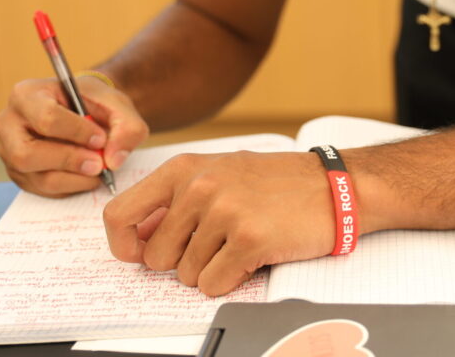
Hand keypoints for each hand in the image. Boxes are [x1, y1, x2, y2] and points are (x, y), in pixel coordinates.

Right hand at [0, 74, 149, 196]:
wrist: (85, 112)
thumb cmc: (95, 104)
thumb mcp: (117, 104)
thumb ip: (126, 126)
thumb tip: (113, 160)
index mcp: (27, 94)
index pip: (46, 118)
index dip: (77, 133)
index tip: (101, 139)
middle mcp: (9, 124)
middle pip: (27, 154)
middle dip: (69, 161)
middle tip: (99, 163)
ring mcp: (9, 152)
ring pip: (37, 177)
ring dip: (75, 178)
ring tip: (98, 169)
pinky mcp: (19, 174)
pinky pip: (43, 191)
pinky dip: (71, 187)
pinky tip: (86, 175)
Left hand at [102, 151, 333, 295]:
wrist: (336, 186)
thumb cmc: (278, 183)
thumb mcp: (220, 172)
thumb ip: (176, 198)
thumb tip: (136, 236)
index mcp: (185, 168)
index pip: (119, 214)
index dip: (124, 245)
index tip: (141, 254)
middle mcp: (199, 186)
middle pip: (156, 257)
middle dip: (183, 262)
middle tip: (217, 244)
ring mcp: (224, 212)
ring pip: (186, 276)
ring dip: (213, 270)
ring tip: (242, 243)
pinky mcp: (248, 239)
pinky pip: (214, 285)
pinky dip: (232, 280)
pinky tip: (253, 256)